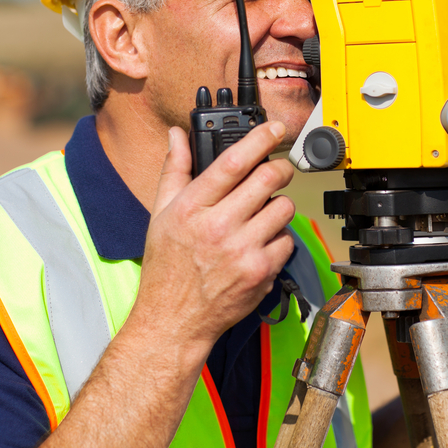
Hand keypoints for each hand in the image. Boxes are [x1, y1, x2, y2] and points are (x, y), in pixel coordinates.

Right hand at [133, 122, 296, 349]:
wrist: (174, 319)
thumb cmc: (167, 267)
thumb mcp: (160, 213)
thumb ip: (174, 170)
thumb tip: (176, 135)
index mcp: (192, 208)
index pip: (233, 162)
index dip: (259, 139)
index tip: (274, 128)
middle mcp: (219, 227)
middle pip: (268, 179)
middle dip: (279, 168)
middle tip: (277, 169)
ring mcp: (243, 251)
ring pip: (283, 207)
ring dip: (278, 205)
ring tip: (263, 213)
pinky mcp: (261, 272)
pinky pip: (287, 240)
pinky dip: (279, 238)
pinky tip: (261, 243)